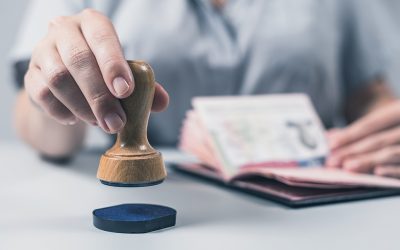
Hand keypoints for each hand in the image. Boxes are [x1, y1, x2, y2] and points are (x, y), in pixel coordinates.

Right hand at [25, 9, 168, 132]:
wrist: (69, 81)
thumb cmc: (102, 72)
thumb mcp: (124, 74)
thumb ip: (144, 87)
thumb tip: (162, 102)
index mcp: (93, 23)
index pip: (102, 37)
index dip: (113, 64)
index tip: (125, 91)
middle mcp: (65, 30)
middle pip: (78, 60)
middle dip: (100, 96)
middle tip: (115, 122)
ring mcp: (43, 51)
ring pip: (58, 79)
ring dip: (82, 107)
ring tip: (100, 124)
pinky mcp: (30, 74)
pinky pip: (42, 94)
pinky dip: (62, 111)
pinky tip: (76, 120)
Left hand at [326, 101, 399, 177]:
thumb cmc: (398, 126)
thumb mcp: (388, 119)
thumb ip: (361, 130)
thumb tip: (330, 137)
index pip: (371, 124)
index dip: (349, 134)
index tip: (331, 144)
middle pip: (379, 139)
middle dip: (353, 151)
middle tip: (333, 161)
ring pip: (392, 153)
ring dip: (368, 161)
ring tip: (348, 167)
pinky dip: (393, 171)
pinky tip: (378, 172)